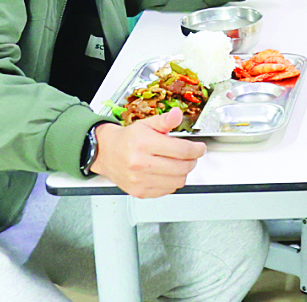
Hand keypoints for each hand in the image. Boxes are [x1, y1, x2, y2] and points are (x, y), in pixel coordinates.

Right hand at [89, 109, 206, 197]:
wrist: (107, 153)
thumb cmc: (128, 139)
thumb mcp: (146, 124)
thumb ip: (165, 120)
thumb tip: (177, 114)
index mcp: (144, 143)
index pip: (182, 150)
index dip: (197, 149)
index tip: (200, 148)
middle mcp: (141, 163)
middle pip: (182, 167)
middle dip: (192, 160)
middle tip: (191, 155)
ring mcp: (140, 180)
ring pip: (178, 181)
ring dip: (183, 172)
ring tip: (179, 163)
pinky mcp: (140, 192)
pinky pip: (167, 191)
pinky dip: (172, 182)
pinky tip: (167, 173)